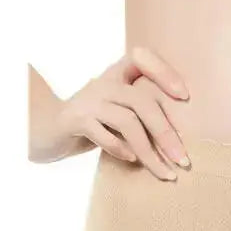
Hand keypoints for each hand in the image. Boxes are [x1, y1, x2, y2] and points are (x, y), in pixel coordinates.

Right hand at [56, 47, 189, 179]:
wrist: (47, 132)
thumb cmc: (96, 124)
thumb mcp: (122, 113)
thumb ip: (144, 115)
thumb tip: (180, 142)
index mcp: (117, 75)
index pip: (141, 57)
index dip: (164, 72)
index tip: (184, 96)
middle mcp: (103, 82)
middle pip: (143, 102)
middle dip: (167, 134)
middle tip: (183, 161)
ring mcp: (88, 100)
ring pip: (127, 122)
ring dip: (150, 152)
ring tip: (166, 173)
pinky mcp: (74, 120)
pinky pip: (103, 134)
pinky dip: (120, 149)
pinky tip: (132, 161)